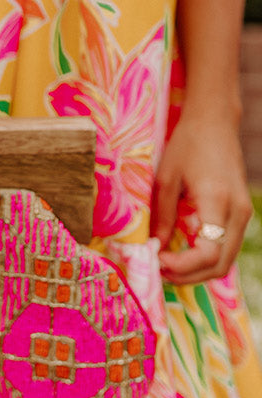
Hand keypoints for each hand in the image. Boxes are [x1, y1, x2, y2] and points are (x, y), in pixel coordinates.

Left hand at [150, 113, 251, 283]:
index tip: (157, 260)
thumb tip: (154, 247)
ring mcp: (243, 213)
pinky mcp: (240, 212)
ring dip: (197, 270)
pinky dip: (206, 258)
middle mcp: (237, 211)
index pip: (208, 252)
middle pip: (220, 265)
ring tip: (167, 264)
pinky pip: (227, 247)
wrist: (214, 122)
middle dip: (188, 275)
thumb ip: (162, 215)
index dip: (183, 266)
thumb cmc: (187, 144)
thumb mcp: (166, 177)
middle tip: (158, 269)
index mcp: (217, 201)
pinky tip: (182, 253)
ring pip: (226, 260)